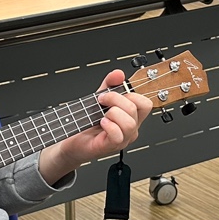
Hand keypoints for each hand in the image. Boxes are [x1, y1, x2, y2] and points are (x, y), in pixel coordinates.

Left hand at [37, 69, 152, 183]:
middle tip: (102, 100)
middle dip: (116, 99)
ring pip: (129, 123)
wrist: (73, 141)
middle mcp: (130, 129)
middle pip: (136, 109)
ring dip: (112, 113)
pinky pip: (118, 135)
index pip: (145, 104)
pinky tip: (101, 123)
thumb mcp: (99, 98)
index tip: (113, 93)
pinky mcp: (111, 146)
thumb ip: (109, 84)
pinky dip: (109, 125)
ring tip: (102, 115)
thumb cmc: (87, 123)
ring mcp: (123, 139)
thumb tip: (118, 74)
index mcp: (131, 117)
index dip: (132, 94)